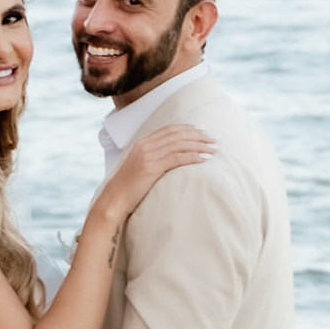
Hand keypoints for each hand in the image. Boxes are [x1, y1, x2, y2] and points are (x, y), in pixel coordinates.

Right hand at [99, 125, 216, 220]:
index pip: (171, 129)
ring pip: (180, 145)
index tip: (204, 131)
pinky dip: (192, 157)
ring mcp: (148, 155)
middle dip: (199, 135)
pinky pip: (177, 158)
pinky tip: (204, 159)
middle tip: (215, 139)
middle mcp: (145, 145)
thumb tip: (173, 157)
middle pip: (178, 135)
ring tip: (214, 149)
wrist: (114, 199)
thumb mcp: (141, 166)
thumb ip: (154, 157)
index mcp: (143, 142)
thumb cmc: (129, 187)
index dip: (189, 129)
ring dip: (200, 146)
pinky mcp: (151, 167)